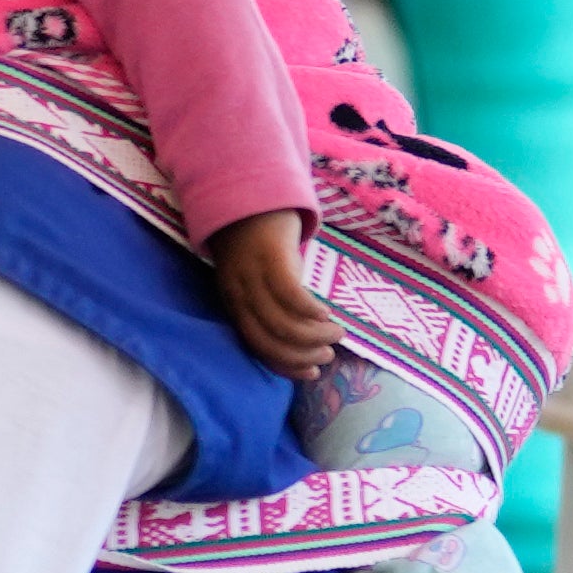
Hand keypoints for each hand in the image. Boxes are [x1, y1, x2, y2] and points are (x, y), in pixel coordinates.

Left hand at [212, 210, 334, 381]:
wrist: (251, 199)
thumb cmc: (261, 245)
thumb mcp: (257, 281)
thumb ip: (271, 307)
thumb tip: (303, 340)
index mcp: (235, 303)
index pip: (256, 347)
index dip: (285, 365)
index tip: (311, 374)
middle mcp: (239, 294)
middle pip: (269, 340)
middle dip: (302, 356)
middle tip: (328, 354)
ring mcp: (253, 277)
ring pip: (281, 323)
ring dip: (314, 336)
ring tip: (337, 333)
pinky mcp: (271, 259)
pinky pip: (290, 295)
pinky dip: (310, 311)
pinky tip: (327, 313)